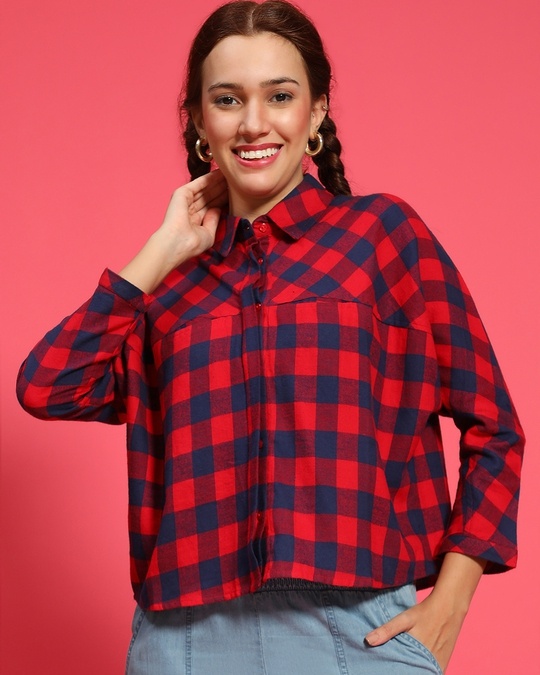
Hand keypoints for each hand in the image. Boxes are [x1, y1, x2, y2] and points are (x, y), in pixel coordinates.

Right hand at [119, 169, 227, 292]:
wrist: (179, 242)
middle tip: (236, 180)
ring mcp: (185, 201)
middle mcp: (190, 209)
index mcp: (195, 220)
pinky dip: (208, 178)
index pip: (211, 206)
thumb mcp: (209, 234)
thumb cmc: (193, 243)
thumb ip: (213, 221)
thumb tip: (218, 209)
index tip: (236, 193)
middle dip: (222, 188)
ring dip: (217, 181)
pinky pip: (198, 183)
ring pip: (205, 189)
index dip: (223, 199)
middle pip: (209, 196)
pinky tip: (220, 172)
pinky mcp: (182, 193)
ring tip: (230, 173)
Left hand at [364, 553, 485, 672]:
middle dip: (402, 670)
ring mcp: (438, 664)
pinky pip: (431, 671)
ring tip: (401, 665)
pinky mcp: (443, 662)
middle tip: (391, 666)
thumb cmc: (425, 612)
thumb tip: (368, 641)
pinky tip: (415, 663)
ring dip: (413, 670)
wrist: (450, 607)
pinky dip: (423, 669)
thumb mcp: (405, 619)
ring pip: (422, 672)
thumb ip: (387, 630)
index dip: (394, 670)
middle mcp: (429, 663)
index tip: (384, 669)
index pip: (402, 671)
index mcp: (418, 656)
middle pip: (412, 672)